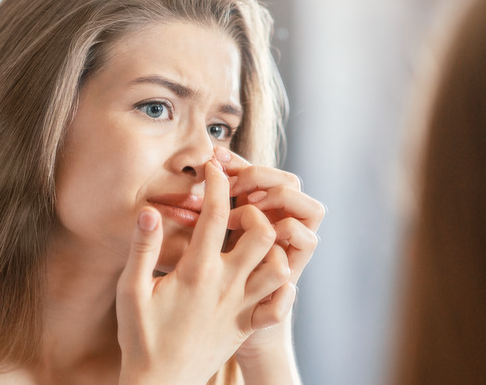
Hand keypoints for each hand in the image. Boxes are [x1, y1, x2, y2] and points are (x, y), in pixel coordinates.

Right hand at [116, 159, 292, 384]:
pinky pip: (281, 301)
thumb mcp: (130, 290)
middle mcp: (226, 286)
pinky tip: (262, 274)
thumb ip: (142, 247)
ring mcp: (242, 307)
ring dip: (271, 245)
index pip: (217, 214)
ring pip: (279, 265)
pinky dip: (281, 284)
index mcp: (197, 272)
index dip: (217, 182)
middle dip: (255, 211)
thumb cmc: (141, 337)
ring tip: (251, 237)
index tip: (214, 166)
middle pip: (263, 233)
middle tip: (236, 208)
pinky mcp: (248, 325)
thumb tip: (150, 210)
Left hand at [213, 147, 323, 363]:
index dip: (240, 162)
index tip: (214, 159)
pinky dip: (291, 233)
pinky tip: (262, 235)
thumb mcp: (197, 243)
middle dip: (264, 175)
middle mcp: (278, 226)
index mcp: (254, 214)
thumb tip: (173, 189)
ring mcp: (289, 247)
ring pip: (312, 208)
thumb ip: (196, 213)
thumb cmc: (200, 285)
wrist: (219, 328)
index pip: (258, 174)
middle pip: (291, 182)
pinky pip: (308, 241)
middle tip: (232, 184)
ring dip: (283, 200)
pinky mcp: (293, 269)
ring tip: (251, 206)